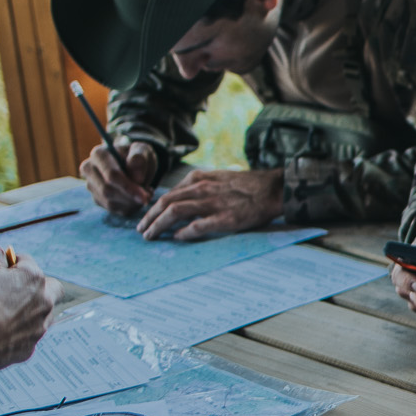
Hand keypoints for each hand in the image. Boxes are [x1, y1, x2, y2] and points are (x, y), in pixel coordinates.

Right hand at [0, 251, 59, 395]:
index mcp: (32, 278)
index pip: (28, 262)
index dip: (14, 263)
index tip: (4, 267)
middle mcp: (44, 301)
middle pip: (50, 288)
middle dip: (36, 286)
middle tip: (14, 288)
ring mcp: (40, 326)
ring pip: (42, 313)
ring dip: (30, 310)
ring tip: (3, 313)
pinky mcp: (31, 347)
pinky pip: (29, 334)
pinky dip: (19, 331)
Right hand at [80, 139, 157, 217]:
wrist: (135, 165)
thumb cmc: (138, 156)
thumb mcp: (143, 151)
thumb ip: (140, 159)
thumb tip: (136, 178)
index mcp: (99, 154)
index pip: (111, 175)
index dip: (128, 187)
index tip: (145, 196)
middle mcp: (89, 169)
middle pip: (107, 191)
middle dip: (130, 197)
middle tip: (148, 196)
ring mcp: (91, 185)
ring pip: (110, 202)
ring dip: (131, 203)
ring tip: (145, 194)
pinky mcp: (97, 198)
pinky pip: (113, 209)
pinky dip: (129, 207)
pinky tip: (137, 198)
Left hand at [135, 167, 282, 241]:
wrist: (273, 188)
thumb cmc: (247, 185)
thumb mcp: (218, 177)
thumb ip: (199, 186)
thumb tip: (180, 199)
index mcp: (199, 179)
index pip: (167, 194)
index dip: (153, 208)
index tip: (146, 218)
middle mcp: (202, 189)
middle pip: (166, 203)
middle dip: (149, 218)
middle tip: (141, 230)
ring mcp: (213, 203)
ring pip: (175, 212)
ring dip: (158, 225)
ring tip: (150, 236)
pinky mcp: (225, 218)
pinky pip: (198, 225)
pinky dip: (184, 232)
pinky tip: (177, 238)